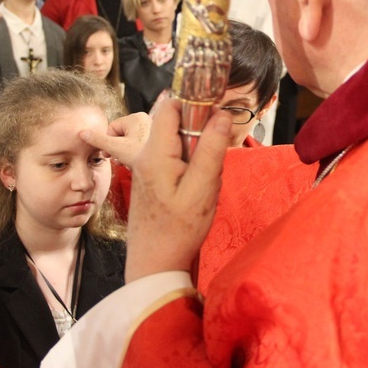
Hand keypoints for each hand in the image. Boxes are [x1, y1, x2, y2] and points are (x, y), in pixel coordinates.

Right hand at [80, 112, 151, 167]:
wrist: (162, 168)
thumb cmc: (141, 156)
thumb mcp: (115, 148)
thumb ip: (98, 140)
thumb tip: (82, 133)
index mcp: (136, 118)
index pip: (112, 128)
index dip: (109, 142)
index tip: (111, 154)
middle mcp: (145, 120)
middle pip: (121, 134)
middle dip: (118, 149)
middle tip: (120, 160)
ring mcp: (151, 129)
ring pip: (129, 140)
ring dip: (126, 152)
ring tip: (129, 162)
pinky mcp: (155, 139)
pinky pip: (139, 143)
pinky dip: (135, 153)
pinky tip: (137, 162)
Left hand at [125, 99, 231, 282]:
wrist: (154, 264)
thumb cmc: (179, 230)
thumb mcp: (203, 190)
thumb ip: (211, 150)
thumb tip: (221, 115)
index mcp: (155, 153)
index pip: (170, 106)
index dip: (195, 103)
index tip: (217, 115)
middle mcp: (146, 154)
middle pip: (175, 122)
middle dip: (201, 132)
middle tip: (214, 160)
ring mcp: (146, 166)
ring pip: (178, 141)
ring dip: (198, 152)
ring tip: (206, 181)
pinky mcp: (152, 177)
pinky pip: (175, 157)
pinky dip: (191, 166)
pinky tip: (197, 189)